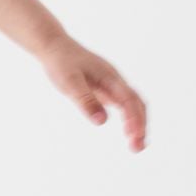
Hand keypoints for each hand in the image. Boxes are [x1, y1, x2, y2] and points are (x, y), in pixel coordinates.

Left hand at [38, 35, 146, 151]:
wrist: (55, 47)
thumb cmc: (61, 63)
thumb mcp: (69, 82)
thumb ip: (85, 100)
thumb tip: (102, 122)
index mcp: (110, 77)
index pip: (129, 100)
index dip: (133, 118)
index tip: (133, 136)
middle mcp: (115, 81)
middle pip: (137, 103)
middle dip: (140, 125)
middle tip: (137, 148)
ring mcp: (112, 85)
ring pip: (133, 105)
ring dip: (138, 123)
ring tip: (136, 145)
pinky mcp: (105, 89)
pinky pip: (124, 104)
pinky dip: (130, 118)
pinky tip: (128, 132)